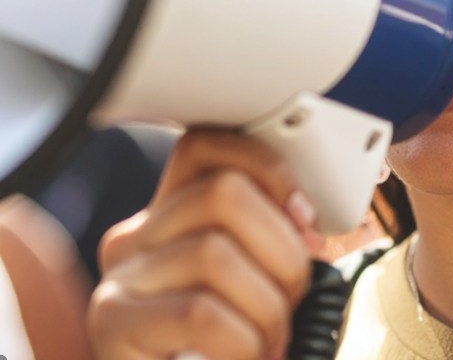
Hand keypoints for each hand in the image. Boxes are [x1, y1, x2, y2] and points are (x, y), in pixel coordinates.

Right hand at [88, 129, 323, 359]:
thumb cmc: (232, 348)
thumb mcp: (254, 281)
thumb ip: (270, 240)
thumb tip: (308, 224)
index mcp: (168, 215)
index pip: (206, 145)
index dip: (269, 170)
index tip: (307, 220)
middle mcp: (135, 237)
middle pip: (222, 193)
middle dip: (283, 248)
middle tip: (295, 297)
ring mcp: (118, 279)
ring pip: (214, 252)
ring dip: (268, 306)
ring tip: (273, 342)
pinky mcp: (113, 324)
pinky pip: (199, 312)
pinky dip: (244, 341)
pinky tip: (250, 358)